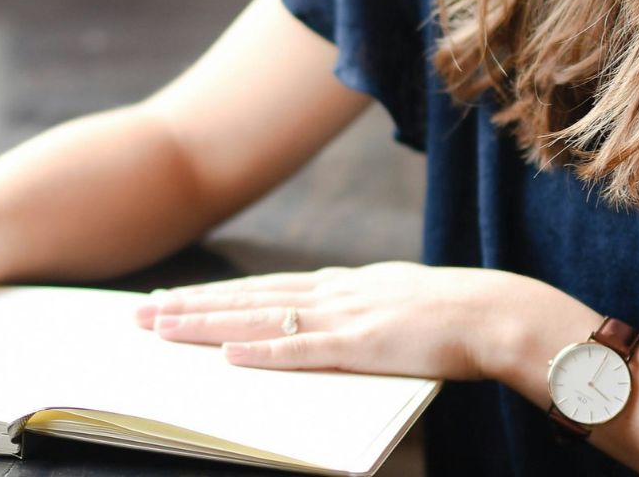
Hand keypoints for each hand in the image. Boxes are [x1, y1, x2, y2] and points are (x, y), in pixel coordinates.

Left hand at [133, 262, 559, 379]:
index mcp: (341, 284)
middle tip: (140, 314)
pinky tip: (227, 353)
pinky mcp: (361, 345)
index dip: (213, 294)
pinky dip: (261, 351)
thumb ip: (357, 311)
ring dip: (207, 324)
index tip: (171, 299)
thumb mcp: (394, 302)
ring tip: (162, 328)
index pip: (262, 287)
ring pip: (260, 318)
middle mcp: (333, 292)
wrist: (498, 314)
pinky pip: (302, 350)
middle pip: (246, 298)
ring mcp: (344, 316)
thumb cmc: (454, 317)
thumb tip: (326, 322)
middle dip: (190, 305)